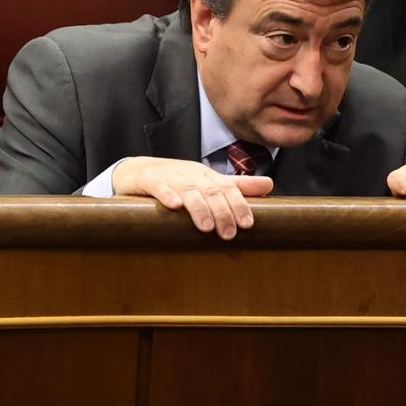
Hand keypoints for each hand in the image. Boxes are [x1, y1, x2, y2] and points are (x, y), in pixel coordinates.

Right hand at [111, 156, 272, 240]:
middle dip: (222, 212)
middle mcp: (190, 174)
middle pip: (210, 191)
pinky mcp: (147, 179)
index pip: (227, 188)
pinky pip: (158, 186)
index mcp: (206, 176)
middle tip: (228, 234)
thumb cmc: (175, 180)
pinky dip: (166, 194)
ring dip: (198, 208)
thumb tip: (270, 184)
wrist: (135, 171)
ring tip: (206, 227)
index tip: (247, 225)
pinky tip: (174, 206)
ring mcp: (169, 176)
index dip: (238, 205)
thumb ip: (236, 186)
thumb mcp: (207, 182)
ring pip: (188, 190)